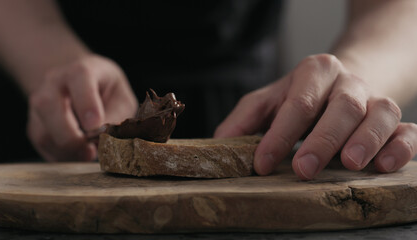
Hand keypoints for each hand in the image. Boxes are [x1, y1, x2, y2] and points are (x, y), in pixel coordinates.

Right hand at [27, 54, 137, 161]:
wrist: (81, 85)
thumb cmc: (106, 91)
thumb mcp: (121, 98)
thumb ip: (116, 116)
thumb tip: (103, 138)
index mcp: (80, 70)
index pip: (79, 78)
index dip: (86, 103)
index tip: (95, 125)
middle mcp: (53, 82)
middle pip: (49, 106)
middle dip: (70, 135)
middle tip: (91, 150)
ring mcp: (39, 103)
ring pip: (42, 130)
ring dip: (66, 150)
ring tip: (88, 154)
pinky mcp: (35, 124)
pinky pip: (42, 144)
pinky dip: (60, 155)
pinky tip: (76, 155)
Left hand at [215, 54, 416, 179]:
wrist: (342, 83)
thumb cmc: (301, 96)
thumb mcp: (268, 101)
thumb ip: (244, 119)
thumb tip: (220, 144)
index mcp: (314, 73)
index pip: (297, 103)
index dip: (279, 135)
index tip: (262, 164)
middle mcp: (348, 82)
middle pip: (342, 107)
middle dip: (322, 140)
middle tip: (303, 170)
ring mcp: (375, 99)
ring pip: (380, 114)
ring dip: (366, 140)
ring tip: (350, 164)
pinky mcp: (396, 120)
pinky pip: (407, 130)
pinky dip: (400, 147)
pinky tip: (383, 165)